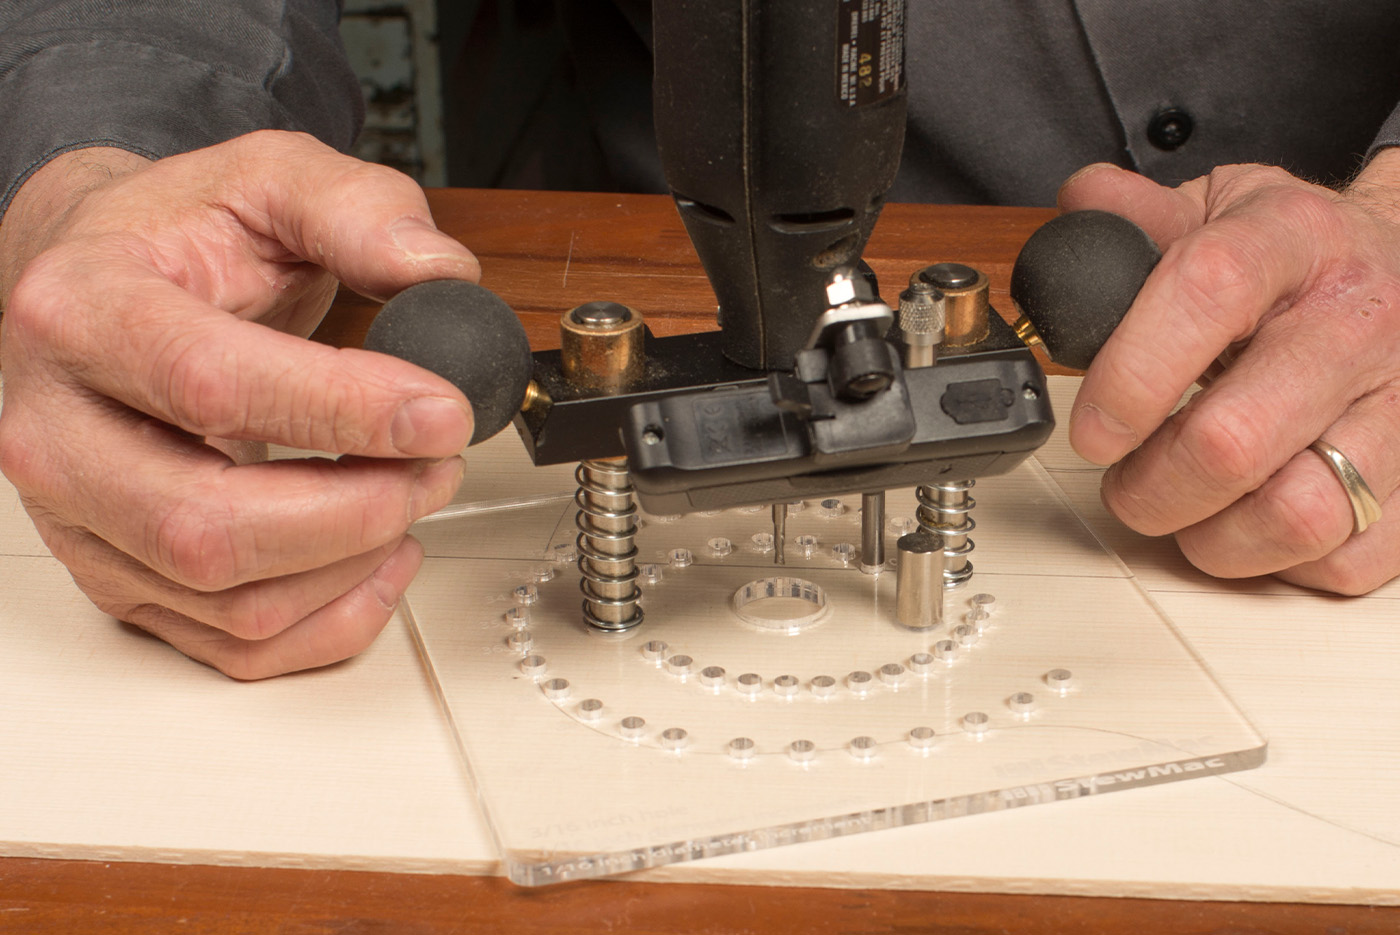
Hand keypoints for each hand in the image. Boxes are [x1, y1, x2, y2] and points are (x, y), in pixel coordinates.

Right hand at [0, 131, 479, 676]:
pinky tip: (381, 557)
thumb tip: (440, 273)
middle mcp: (56, 430)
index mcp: (82, 312)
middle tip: (436, 463)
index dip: (343, 411)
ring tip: (416, 494)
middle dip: (357, 507)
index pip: (211, 383)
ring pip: (229, 599)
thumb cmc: (176, 238)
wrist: (95, 285)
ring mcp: (82, 519)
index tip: (441, 411)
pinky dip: (333, 619)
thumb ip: (358, 209)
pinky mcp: (120, 576)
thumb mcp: (267, 178)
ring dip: (355, 562)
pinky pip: (232, 644)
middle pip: (208, 525)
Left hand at [1059, 150, 1399, 594]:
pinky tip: (1253, 523)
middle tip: (1126, 483)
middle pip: (1232, 440)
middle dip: (1149, 485)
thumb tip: (1078, 209)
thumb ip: (1137, 218)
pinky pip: (1347, 560)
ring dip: (1212, 537)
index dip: (1131, 374)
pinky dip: (1282, 563)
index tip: (1092, 428)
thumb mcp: (1221, 207)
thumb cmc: (1299, 257)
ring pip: (1294, 515)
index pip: (1205, 294)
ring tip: (1185, 512)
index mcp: (1291, 241)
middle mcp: (1355, 322)